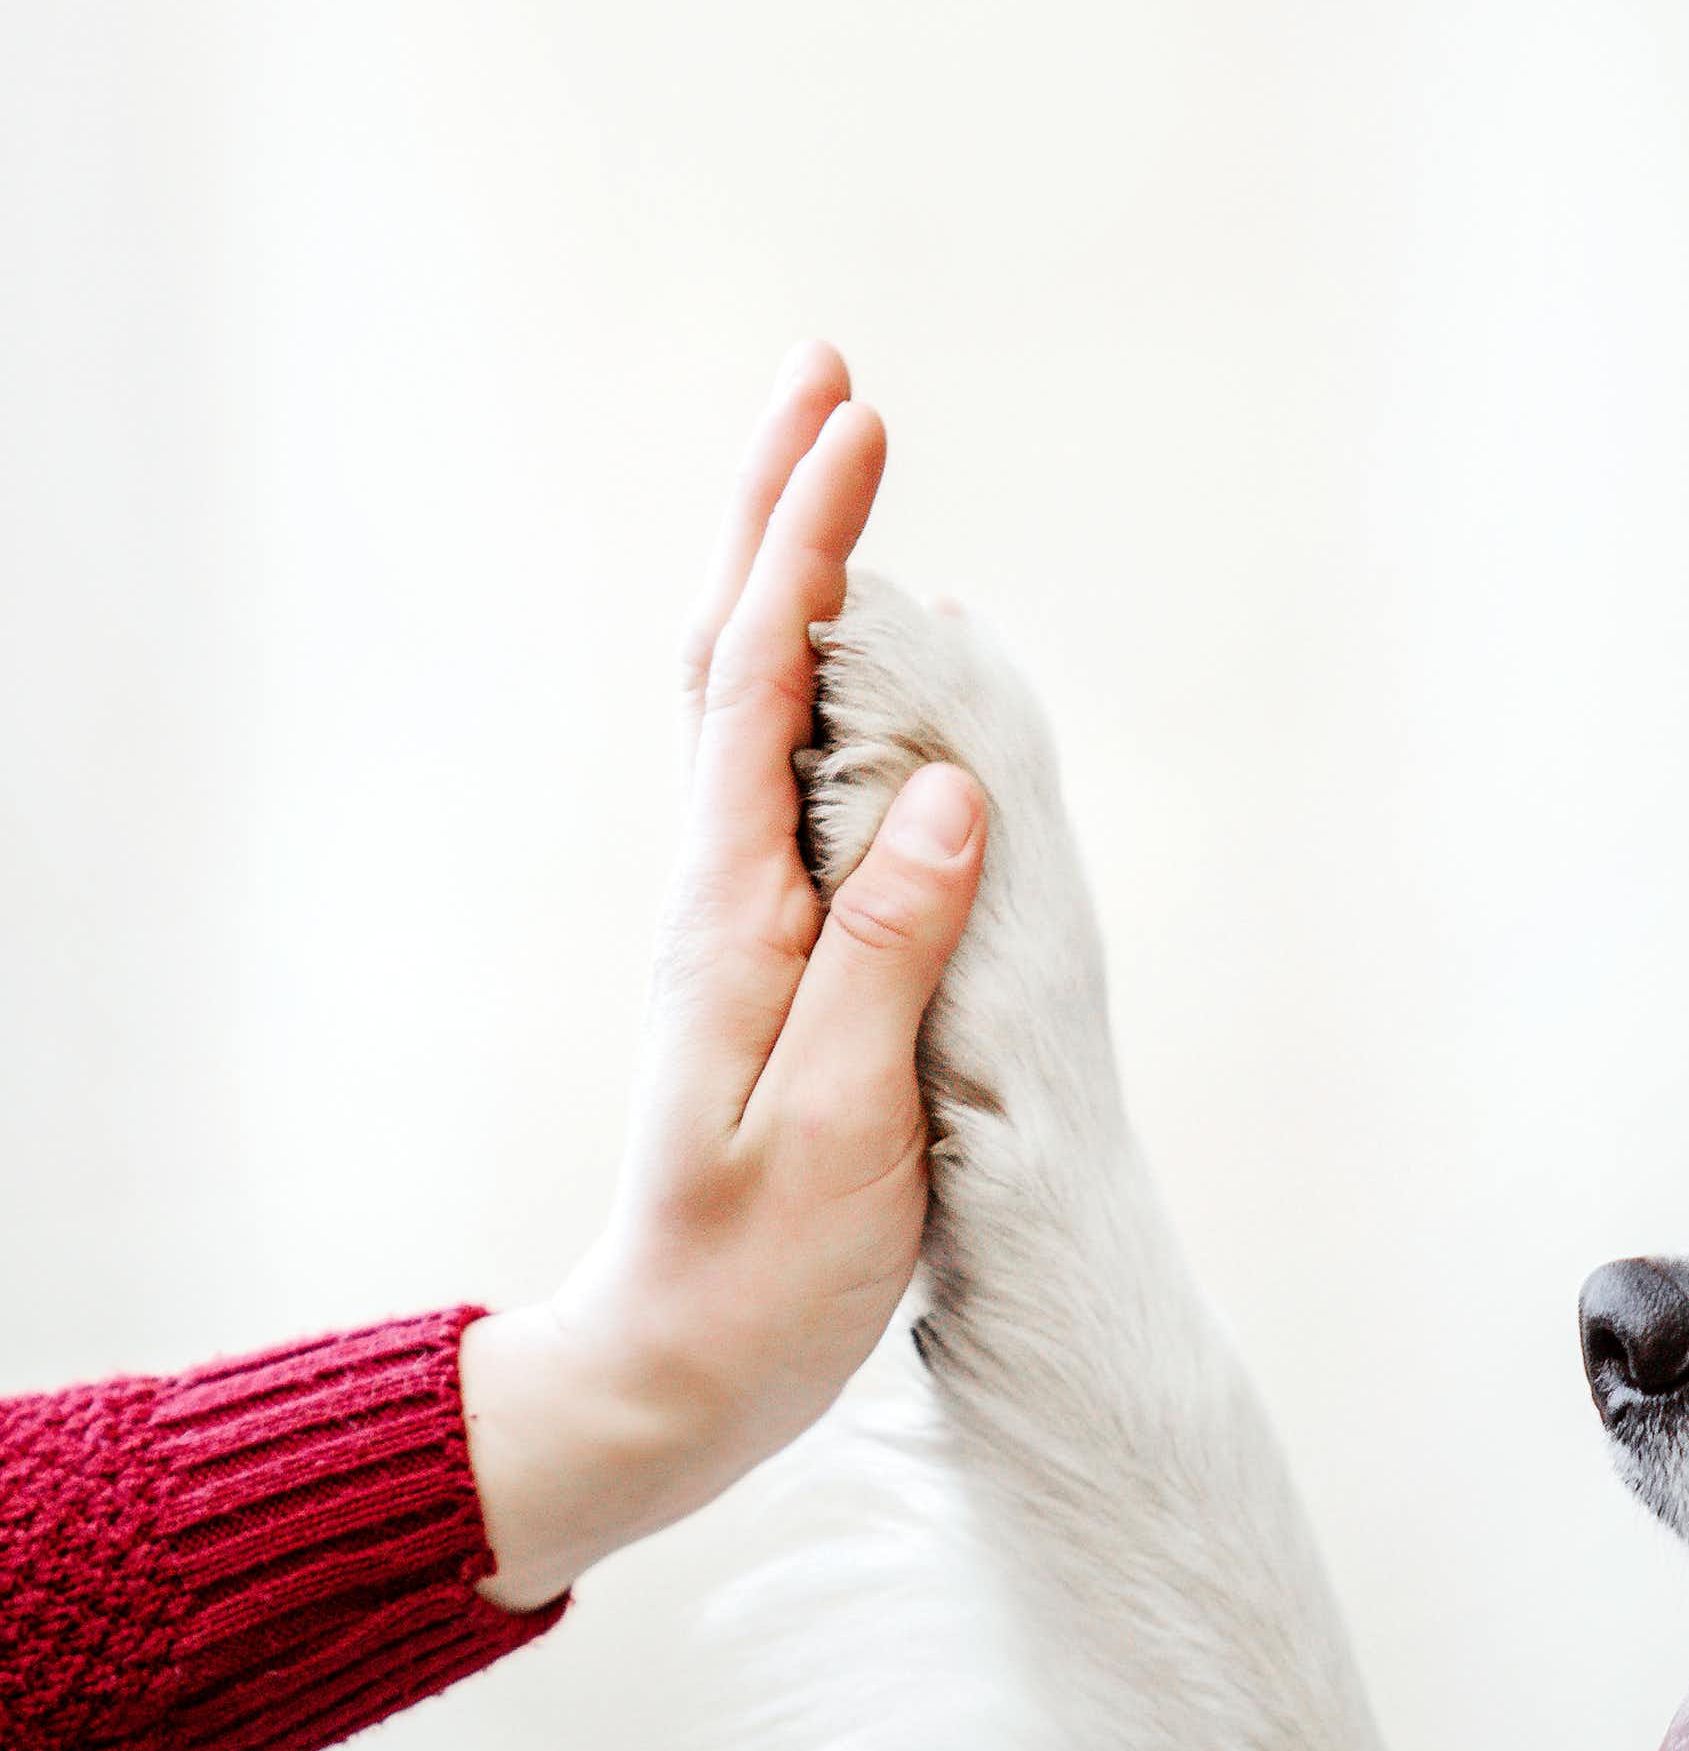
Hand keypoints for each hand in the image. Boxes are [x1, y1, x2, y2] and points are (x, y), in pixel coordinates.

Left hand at [460, 344, 984, 1609]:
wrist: (681, 1367)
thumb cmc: (760, 1267)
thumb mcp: (838, 1118)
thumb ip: (887, 948)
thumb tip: (945, 786)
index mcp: (737, 913)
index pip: (760, 685)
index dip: (808, 547)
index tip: (858, 428)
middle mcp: (726, 892)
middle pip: (733, 660)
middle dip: (782, 515)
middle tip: (831, 384)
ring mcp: (746, 924)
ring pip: (753, 713)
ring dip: (792, 584)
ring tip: (842, 481)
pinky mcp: (776, 963)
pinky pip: (790, 790)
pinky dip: (818, 692)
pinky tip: (865, 675)